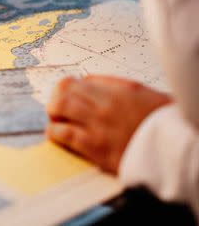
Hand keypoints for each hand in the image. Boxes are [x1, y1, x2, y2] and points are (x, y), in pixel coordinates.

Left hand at [46, 75, 171, 173]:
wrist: (178, 152)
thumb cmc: (164, 125)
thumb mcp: (146, 96)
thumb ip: (117, 87)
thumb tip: (89, 81)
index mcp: (121, 89)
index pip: (80, 81)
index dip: (70, 87)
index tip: (69, 95)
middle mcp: (107, 103)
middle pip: (64, 90)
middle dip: (57, 97)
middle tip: (58, 107)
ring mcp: (99, 124)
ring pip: (59, 107)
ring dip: (53, 113)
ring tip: (56, 119)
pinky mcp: (96, 146)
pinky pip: (64, 133)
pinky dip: (55, 132)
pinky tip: (56, 135)